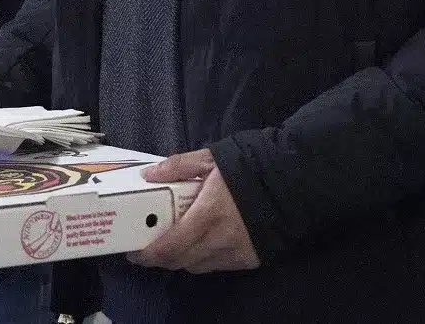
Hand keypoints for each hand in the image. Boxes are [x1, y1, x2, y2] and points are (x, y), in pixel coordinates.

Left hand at [128, 149, 260, 273]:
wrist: (290, 181)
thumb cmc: (246, 167)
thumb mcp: (210, 158)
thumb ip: (178, 166)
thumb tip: (149, 175)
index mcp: (208, 213)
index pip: (171, 245)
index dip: (149, 254)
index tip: (134, 252)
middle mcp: (220, 239)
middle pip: (180, 261)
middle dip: (160, 259)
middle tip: (147, 250)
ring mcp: (236, 252)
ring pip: (197, 266)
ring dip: (181, 259)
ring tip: (172, 245)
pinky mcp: (249, 259)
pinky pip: (217, 265)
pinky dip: (202, 258)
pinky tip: (200, 244)